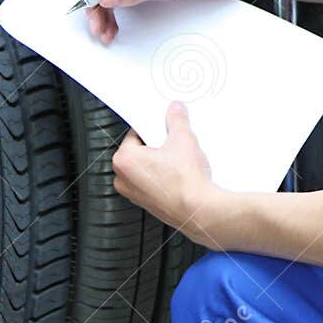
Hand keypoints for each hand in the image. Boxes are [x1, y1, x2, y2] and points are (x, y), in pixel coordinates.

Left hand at [111, 101, 224, 245]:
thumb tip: (175, 111)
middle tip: (173, 144)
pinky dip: (162, 176)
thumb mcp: (183, 139)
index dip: (153, 127)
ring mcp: (134, 194)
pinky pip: (151, 182)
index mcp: (124, 160)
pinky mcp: (146, 203)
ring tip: (178, 160)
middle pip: (139, 150)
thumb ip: (177, 120)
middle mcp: (123, 179)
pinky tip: (179, 175)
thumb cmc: (185, 183)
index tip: (163, 127)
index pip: (135, 133)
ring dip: (159, 161)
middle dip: (156, 145)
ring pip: (145, 167)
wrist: (199, 211)